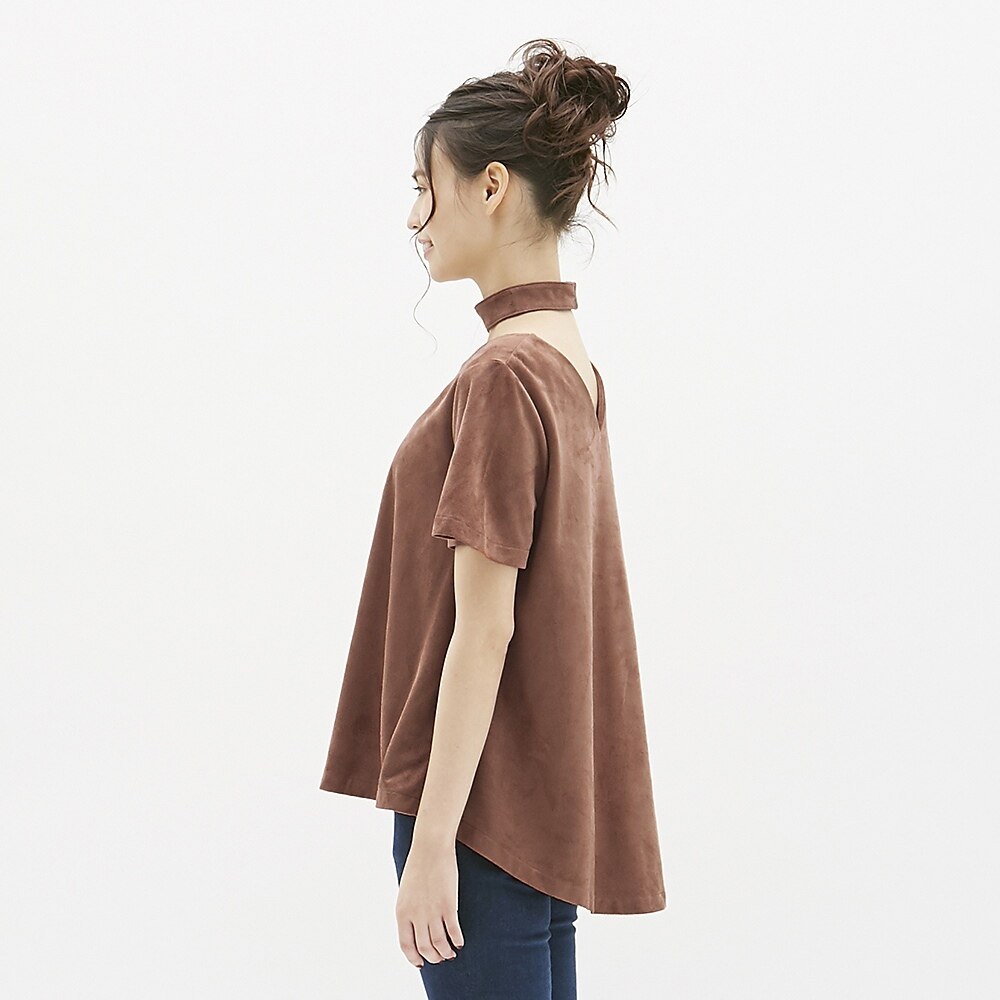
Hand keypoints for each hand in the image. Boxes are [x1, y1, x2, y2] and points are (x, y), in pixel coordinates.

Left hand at [395, 841, 464, 968]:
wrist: (430, 848)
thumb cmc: (418, 867)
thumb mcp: (406, 892)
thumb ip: (409, 912)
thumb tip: (416, 929)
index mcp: (402, 912)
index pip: (406, 945)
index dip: (413, 957)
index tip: (420, 963)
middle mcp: (416, 915)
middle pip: (424, 948)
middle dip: (433, 957)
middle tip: (440, 958)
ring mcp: (433, 911)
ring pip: (440, 944)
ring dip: (446, 952)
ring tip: (450, 953)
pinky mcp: (448, 905)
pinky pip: (453, 931)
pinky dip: (457, 940)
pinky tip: (459, 942)